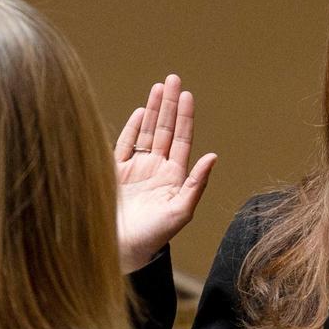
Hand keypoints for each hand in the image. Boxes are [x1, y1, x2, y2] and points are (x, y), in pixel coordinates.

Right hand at [114, 74, 216, 272]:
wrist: (119, 250)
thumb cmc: (152, 237)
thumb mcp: (179, 212)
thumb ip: (196, 184)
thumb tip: (213, 156)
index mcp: (173, 177)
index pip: (182, 140)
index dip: (185, 117)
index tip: (186, 94)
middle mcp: (156, 170)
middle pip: (165, 130)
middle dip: (169, 104)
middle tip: (173, 78)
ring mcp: (135, 170)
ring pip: (146, 132)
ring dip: (153, 110)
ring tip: (159, 87)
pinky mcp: (114, 173)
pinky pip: (125, 144)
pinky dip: (132, 127)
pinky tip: (140, 112)